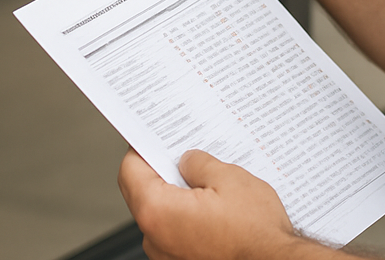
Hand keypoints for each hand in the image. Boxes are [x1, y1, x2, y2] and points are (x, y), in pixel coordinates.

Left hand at [118, 148, 299, 259]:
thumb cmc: (254, 233)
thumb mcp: (228, 178)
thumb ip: (199, 164)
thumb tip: (187, 160)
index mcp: (158, 213)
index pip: (130, 172)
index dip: (141, 148)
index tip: (151, 136)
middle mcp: (155, 240)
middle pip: (143, 193)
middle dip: (162, 170)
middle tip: (185, 153)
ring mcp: (167, 256)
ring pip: (161, 213)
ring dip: (178, 195)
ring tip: (207, 181)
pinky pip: (175, 231)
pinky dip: (187, 215)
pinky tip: (213, 205)